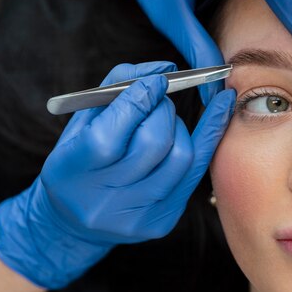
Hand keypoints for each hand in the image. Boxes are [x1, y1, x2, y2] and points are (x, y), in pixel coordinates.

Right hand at [0, 62, 234, 288]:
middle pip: (152, 144)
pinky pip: (195, 173)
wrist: (75, 222)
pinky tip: (220, 111)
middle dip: (163, 111)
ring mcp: (135, 215)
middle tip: (160, 99)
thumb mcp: (82, 120)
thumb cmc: (79, 160)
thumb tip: (164, 68)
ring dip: (180, 127)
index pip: (109, 135)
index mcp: (71, 171)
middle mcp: (103, 200)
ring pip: (180, 158)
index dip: (139, 101)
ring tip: (166, 120)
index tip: (156, 81)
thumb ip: (117, 86)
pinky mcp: (162, 221)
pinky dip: (208, 138)